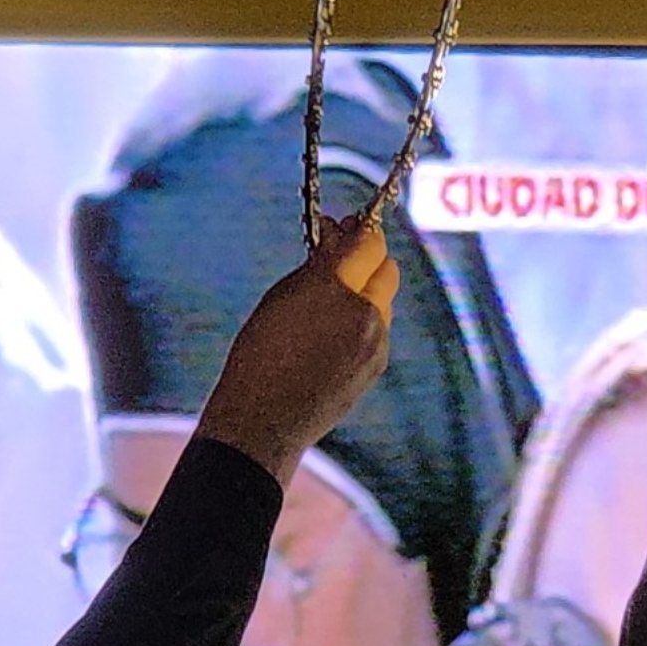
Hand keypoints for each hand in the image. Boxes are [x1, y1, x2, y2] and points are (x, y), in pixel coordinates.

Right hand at [194, 216, 399, 486]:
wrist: (263, 421)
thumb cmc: (259, 356)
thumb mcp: (280, 299)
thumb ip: (315, 268)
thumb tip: (334, 240)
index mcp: (334, 289)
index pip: (368, 244)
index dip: (360, 230)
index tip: (346, 224)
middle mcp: (364, 313)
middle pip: (387, 268)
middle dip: (369, 257)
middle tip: (345, 252)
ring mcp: (376, 342)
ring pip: (384, 300)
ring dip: (365, 290)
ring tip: (331, 298)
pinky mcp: (378, 364)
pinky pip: (379, 329)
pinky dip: (363, 321)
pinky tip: (333, 333)